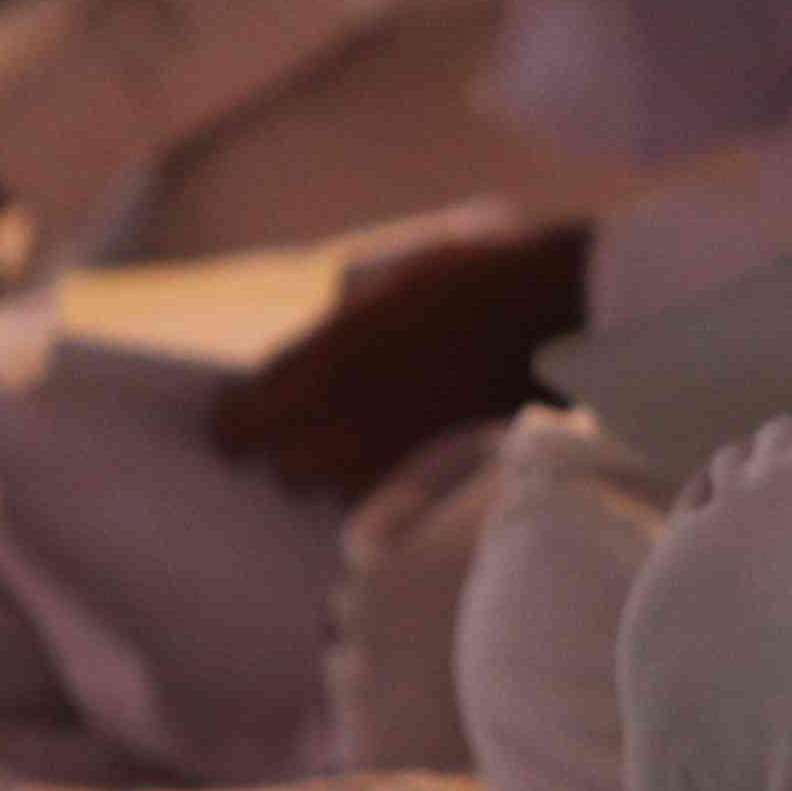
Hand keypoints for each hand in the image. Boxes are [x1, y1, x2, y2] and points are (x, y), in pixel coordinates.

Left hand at [209, 225, 588, 496]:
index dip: (239, 424)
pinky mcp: (433, 493)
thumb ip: (334, 336)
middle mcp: (334, 432)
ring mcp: (385, 470)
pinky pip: (393, 505)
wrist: (557, 317)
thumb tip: (313, 360)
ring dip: (352, 470)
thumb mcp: (382, 290)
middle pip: (288, 468)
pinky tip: (419, 457)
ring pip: (341, 490)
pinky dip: (397, 488)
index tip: (247, 420)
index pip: (234, 427)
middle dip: (302, 448)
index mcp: (308, 374)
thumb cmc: (472, 284)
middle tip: (330, 424)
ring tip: (387, 437)